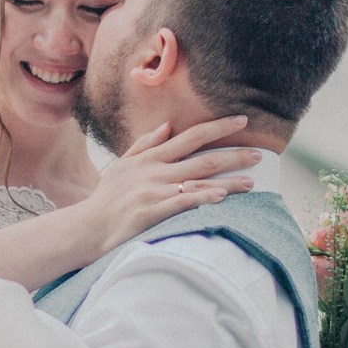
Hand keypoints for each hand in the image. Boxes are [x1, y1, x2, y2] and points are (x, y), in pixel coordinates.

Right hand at [73, 117, 260, 257]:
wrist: (86, 228)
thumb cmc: (105, 199)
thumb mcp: (121, 166)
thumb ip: (145, 144)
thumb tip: (167, 126)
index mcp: (150, 157)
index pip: (191, 136)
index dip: (218, 127)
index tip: (242, 120)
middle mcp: (155, 171)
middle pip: (203, 158)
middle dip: (235, 155)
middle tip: (261, 154)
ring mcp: (153, 191)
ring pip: (198, 181)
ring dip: (228, 182)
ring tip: (252, 182)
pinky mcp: (150, 213)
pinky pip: (182, 203)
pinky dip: (203, 198)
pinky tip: (221, 198)